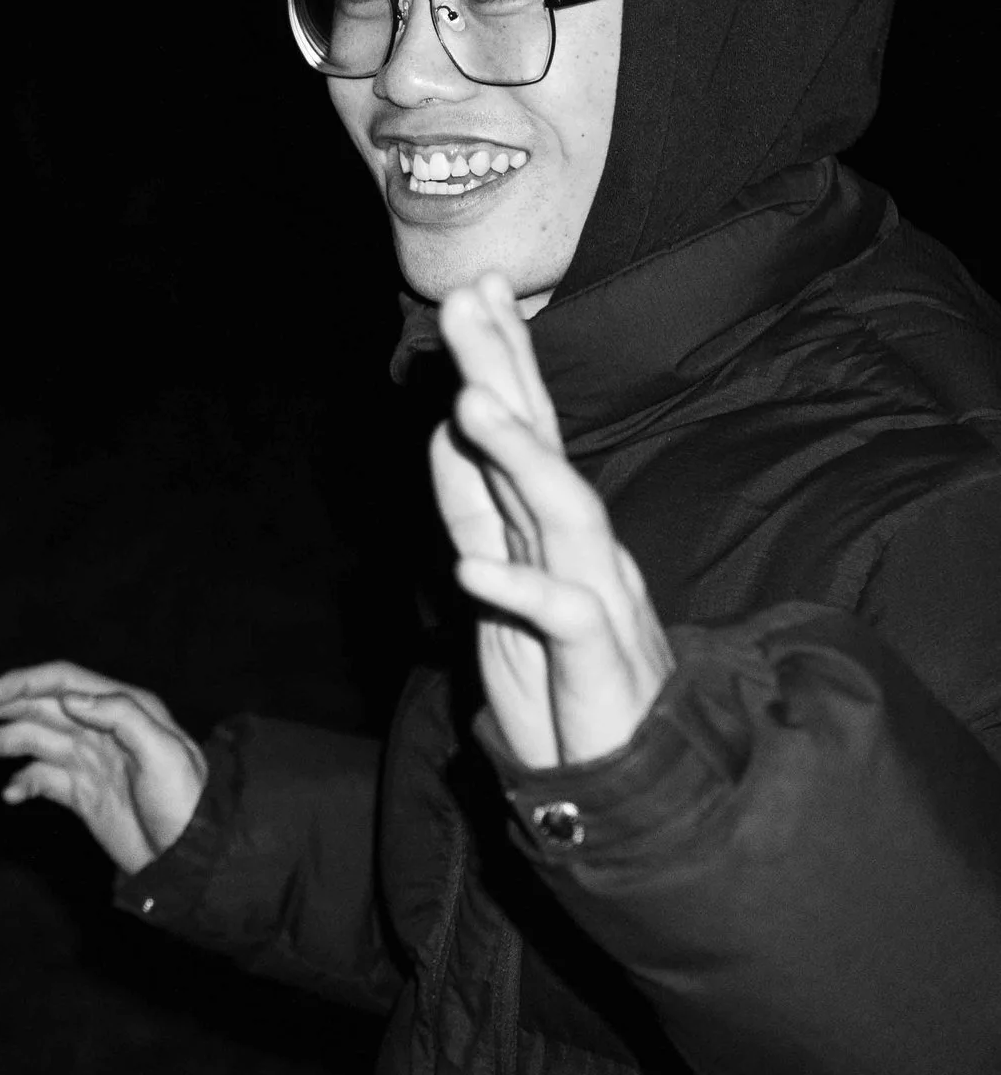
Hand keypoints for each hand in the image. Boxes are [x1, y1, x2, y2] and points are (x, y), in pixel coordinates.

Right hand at [0, 662, 206, 874]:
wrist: (193, 859)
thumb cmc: (185, 802)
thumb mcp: (164, 753)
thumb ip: (121, 716)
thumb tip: (71, 697)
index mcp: (121, 707)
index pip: (61, 681)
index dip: (21, 683)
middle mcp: (99, 727)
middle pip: (36, 706)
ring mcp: (87, 761)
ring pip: (31, 741)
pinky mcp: (81, 794)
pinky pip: (41, 780)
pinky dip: (21, 783)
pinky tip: (9, 796)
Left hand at [432, 272, 673, 768]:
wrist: (629, 784)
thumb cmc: (561, 679)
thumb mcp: (500, 582)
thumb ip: (477, 510)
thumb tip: (446, 432)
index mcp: (551, 528)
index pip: (527, 430)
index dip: (502, 362)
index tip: (473, 290)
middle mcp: (580, 550)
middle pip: (542, 446)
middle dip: (506, 372)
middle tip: (469, 298)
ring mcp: (597, 600)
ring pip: (563, 514)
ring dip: (518, 460)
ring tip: (470, 406)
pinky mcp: (599, 664)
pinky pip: (562, 617)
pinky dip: (519, 589)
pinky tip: (471, 568)